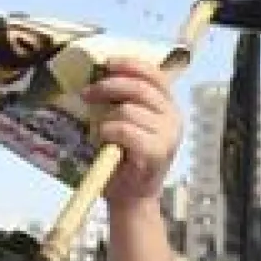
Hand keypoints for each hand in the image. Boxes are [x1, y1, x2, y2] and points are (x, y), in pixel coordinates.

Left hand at [82, 58, 181, 206]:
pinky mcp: (158, 151)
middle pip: (140, 88)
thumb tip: (98, 76)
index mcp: (167, 106)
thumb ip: (122, 101)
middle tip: (87, 93)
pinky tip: (103, 141)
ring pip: (129, 110)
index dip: (129, 65)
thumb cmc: (124, 160)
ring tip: (97, 129)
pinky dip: (108, 132)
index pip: (154, 74)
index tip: (106, 63)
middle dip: (108, 86)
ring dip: (105, 116)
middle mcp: (173, 118)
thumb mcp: (125, 123)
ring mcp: (168, 135)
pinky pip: (125, 130)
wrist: (131, 197)